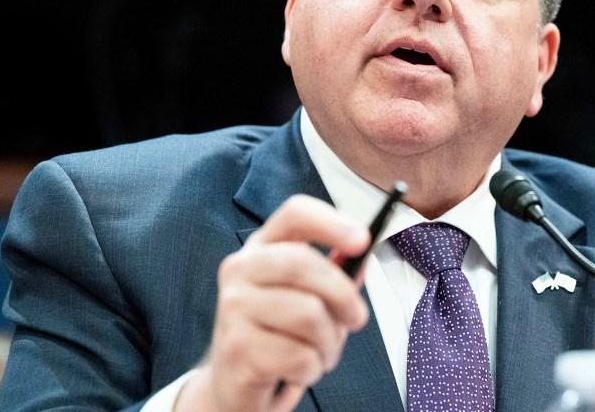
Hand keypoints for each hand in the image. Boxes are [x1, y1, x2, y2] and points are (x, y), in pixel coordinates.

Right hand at [175, 195, 370, 411]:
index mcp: (262, 247)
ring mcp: (233, 307)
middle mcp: (240, 269)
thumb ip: (335, 274)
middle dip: (343, 295)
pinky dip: (313, 369)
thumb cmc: (279, 331)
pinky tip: (298, 370)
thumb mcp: (307, 296)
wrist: (235, 381)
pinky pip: (300, 356)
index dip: (331, 222)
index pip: (295, 214)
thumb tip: (361, 259)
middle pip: (304, 264)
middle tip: (357, 318)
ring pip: (308, 315)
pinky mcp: (236, 348)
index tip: (362, 239)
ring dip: (329, 342)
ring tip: (321, 351)